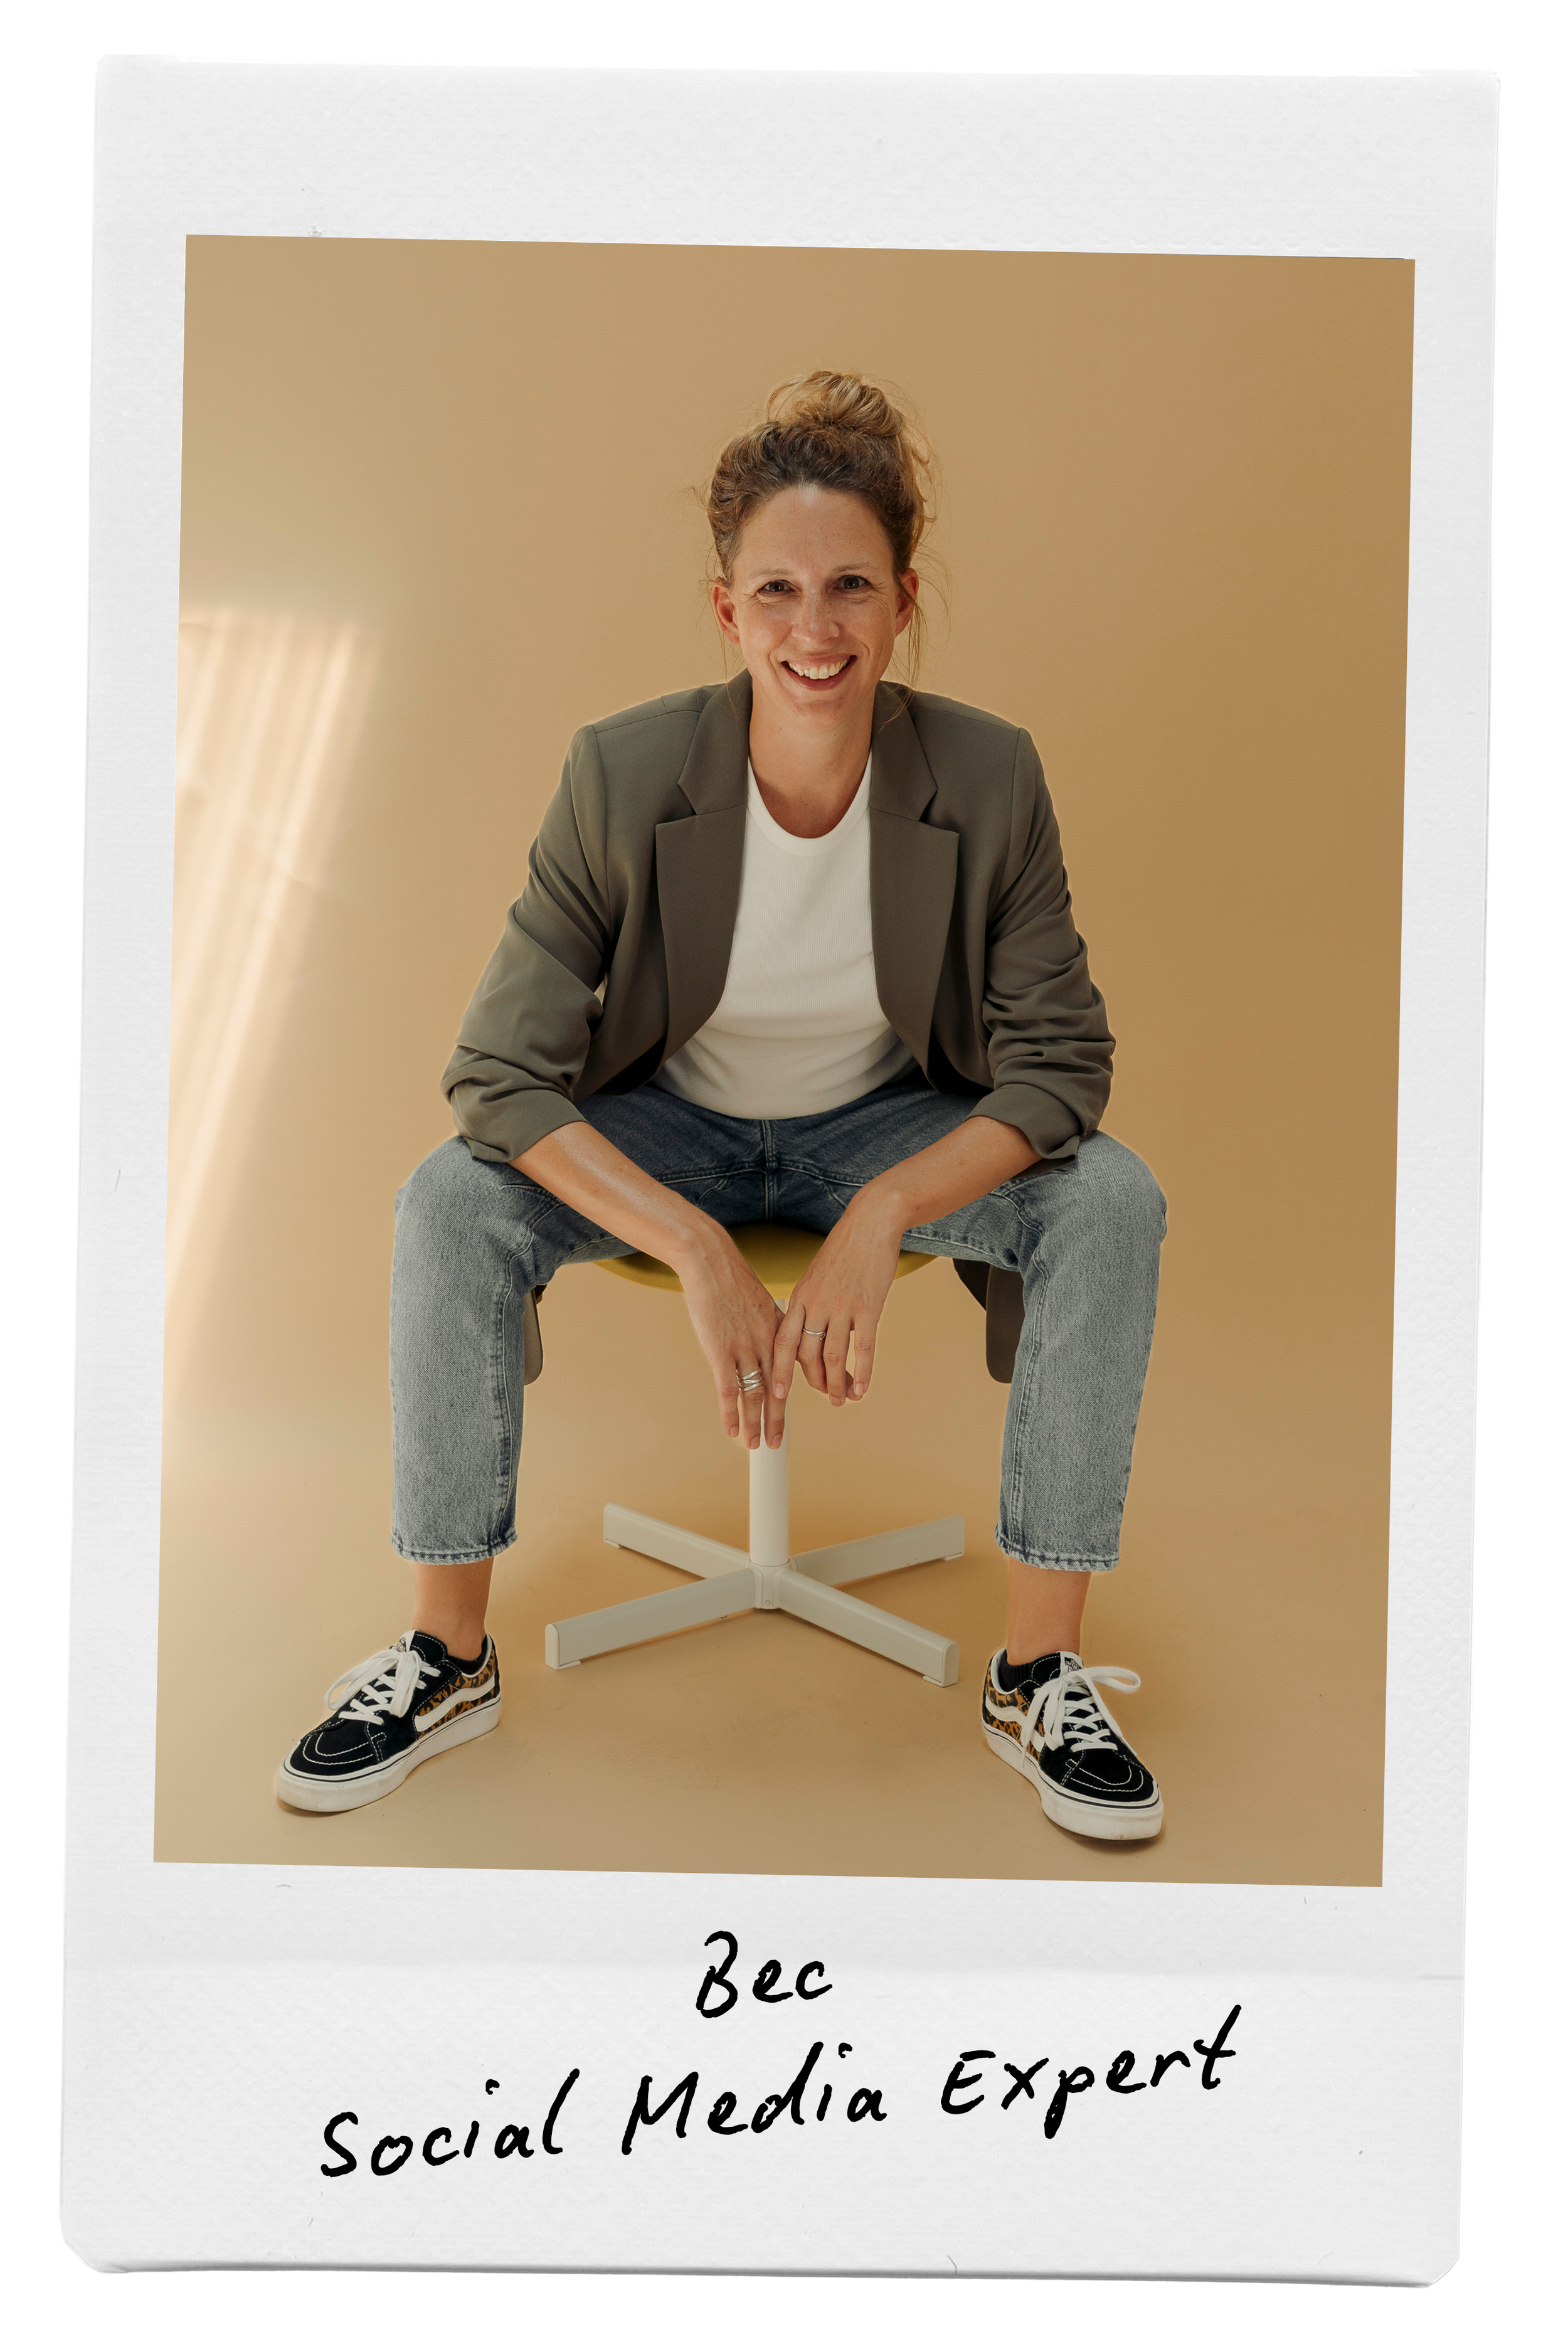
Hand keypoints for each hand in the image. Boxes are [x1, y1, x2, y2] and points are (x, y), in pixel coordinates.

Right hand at [672, 1229, 788, 1450]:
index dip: (803, 1391)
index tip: (813, 1407)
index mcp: (779, 1331)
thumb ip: (773, 1326)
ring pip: (754, 1394)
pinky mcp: (720, 1351)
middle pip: (776, 1390)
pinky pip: (728, 1389)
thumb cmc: (733, 1280)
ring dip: (755, 1422)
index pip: (794, 1370)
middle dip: (778, 1419)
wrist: (711, 1261)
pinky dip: (731, 1412)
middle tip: (778, 1442)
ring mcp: (743, 1348)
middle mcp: (765, 1343)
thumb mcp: (762, 1303)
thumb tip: (779, 1342)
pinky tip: (732, 1431)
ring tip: (757, 1445)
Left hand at [772, 1199, 903, 1407]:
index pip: (784, 1341)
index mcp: (801, 1296)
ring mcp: (842, 1306)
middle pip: (808, 1354)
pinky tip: (862, 1390)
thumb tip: (807, 1329)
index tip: (777, 1394)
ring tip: (842, 1400)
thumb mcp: (816, 1274)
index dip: (779, 1370)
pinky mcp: (868, 1307)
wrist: (870, 1222)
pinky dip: (862, 1373)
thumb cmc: (845, 1248)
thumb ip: (809, 1302)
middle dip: (814, 1382)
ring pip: (833, 1356)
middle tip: (825, 1397)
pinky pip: (863, 1348)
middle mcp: (816, 1304)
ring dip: (836, 1384)